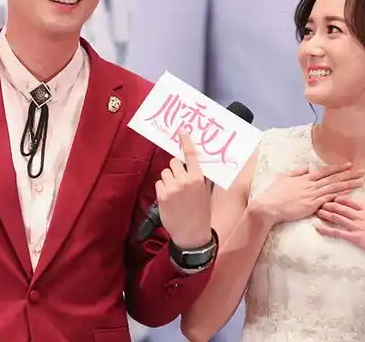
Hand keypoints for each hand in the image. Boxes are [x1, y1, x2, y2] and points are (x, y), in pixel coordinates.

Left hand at [156, 131, 211, 248]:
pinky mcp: (162, 196)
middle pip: (174, 162)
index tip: (182, 130)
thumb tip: (194, 162)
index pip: (190, 155)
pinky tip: (169, 199)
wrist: (192, 234)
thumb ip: (200, 176)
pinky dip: (163, 189)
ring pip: (165, 172)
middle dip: (176, 169)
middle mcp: (184, 180)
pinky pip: (159, 183)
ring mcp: (172, 188)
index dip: (186, 141)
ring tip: (175, 192)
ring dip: (168, 179)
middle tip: (180, 180)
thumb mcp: (205, 192)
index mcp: (197, 178)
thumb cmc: (201, 212)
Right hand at [249, 162, 363, 226]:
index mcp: (305, 178)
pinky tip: (349, 194)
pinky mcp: (312, 205)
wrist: (269, 206)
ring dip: (348, 184)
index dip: (337, 168)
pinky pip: (329, 200)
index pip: (324, 171)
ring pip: (334, 188)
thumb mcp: (284, 178)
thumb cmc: (274, 193)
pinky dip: (339, 196)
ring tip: (360, 181)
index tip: (349, 165)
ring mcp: (312, 195)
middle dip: (349, 175)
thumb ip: (297, 173)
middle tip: (362, 171)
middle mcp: (311, 185)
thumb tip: (307, 168)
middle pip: (333, 178)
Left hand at [315, 193, 364, 259]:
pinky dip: (326, 229)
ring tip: (317, 211)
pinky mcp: (354, 238)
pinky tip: (318, 227)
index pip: (351, 201)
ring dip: (326, 214)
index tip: (332, 196)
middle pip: (341, 207)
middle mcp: (360, 216)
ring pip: (337, 218)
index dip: (340, 198)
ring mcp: (356, 227)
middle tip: (320, 202)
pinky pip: (337, 233)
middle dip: (329, 204)